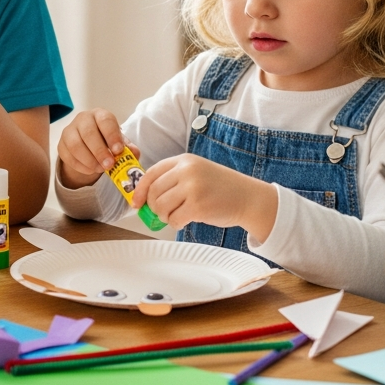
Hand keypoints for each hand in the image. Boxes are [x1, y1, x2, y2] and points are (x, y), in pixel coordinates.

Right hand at [56, 109, 133, 188]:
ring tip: (100, 169)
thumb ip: (128, 148)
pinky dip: (80, 166)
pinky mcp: (61, 144)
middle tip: (109, 165)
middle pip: (88, 133)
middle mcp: (83, 119)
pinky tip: (90, 170)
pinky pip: (68, 156)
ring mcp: (69, 131)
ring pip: (76, 145)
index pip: (105, 120)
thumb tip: (134, 153)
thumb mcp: (119, 142)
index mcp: (100, 115)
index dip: (112, 135)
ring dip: (89, 160)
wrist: (90, 145)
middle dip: (99, 151)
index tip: (118, 151)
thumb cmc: (107, 141)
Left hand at [130, 153, 276, 233]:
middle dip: (153, 206)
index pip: (151, 173)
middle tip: (161, 213)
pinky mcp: (198, 206)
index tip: (136, 202)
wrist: (248, 197)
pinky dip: (175, 224)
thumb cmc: (221, 188)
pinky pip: (174, 219)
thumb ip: (174, 179)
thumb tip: (145, 197)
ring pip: (161, 207)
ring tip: (176, 216)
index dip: (140, 190)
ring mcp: (193, 188)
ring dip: (164, 216)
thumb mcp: (197, 172)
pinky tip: (185, 221)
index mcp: (184, 160)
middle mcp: (187, 171)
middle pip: (154, 192)